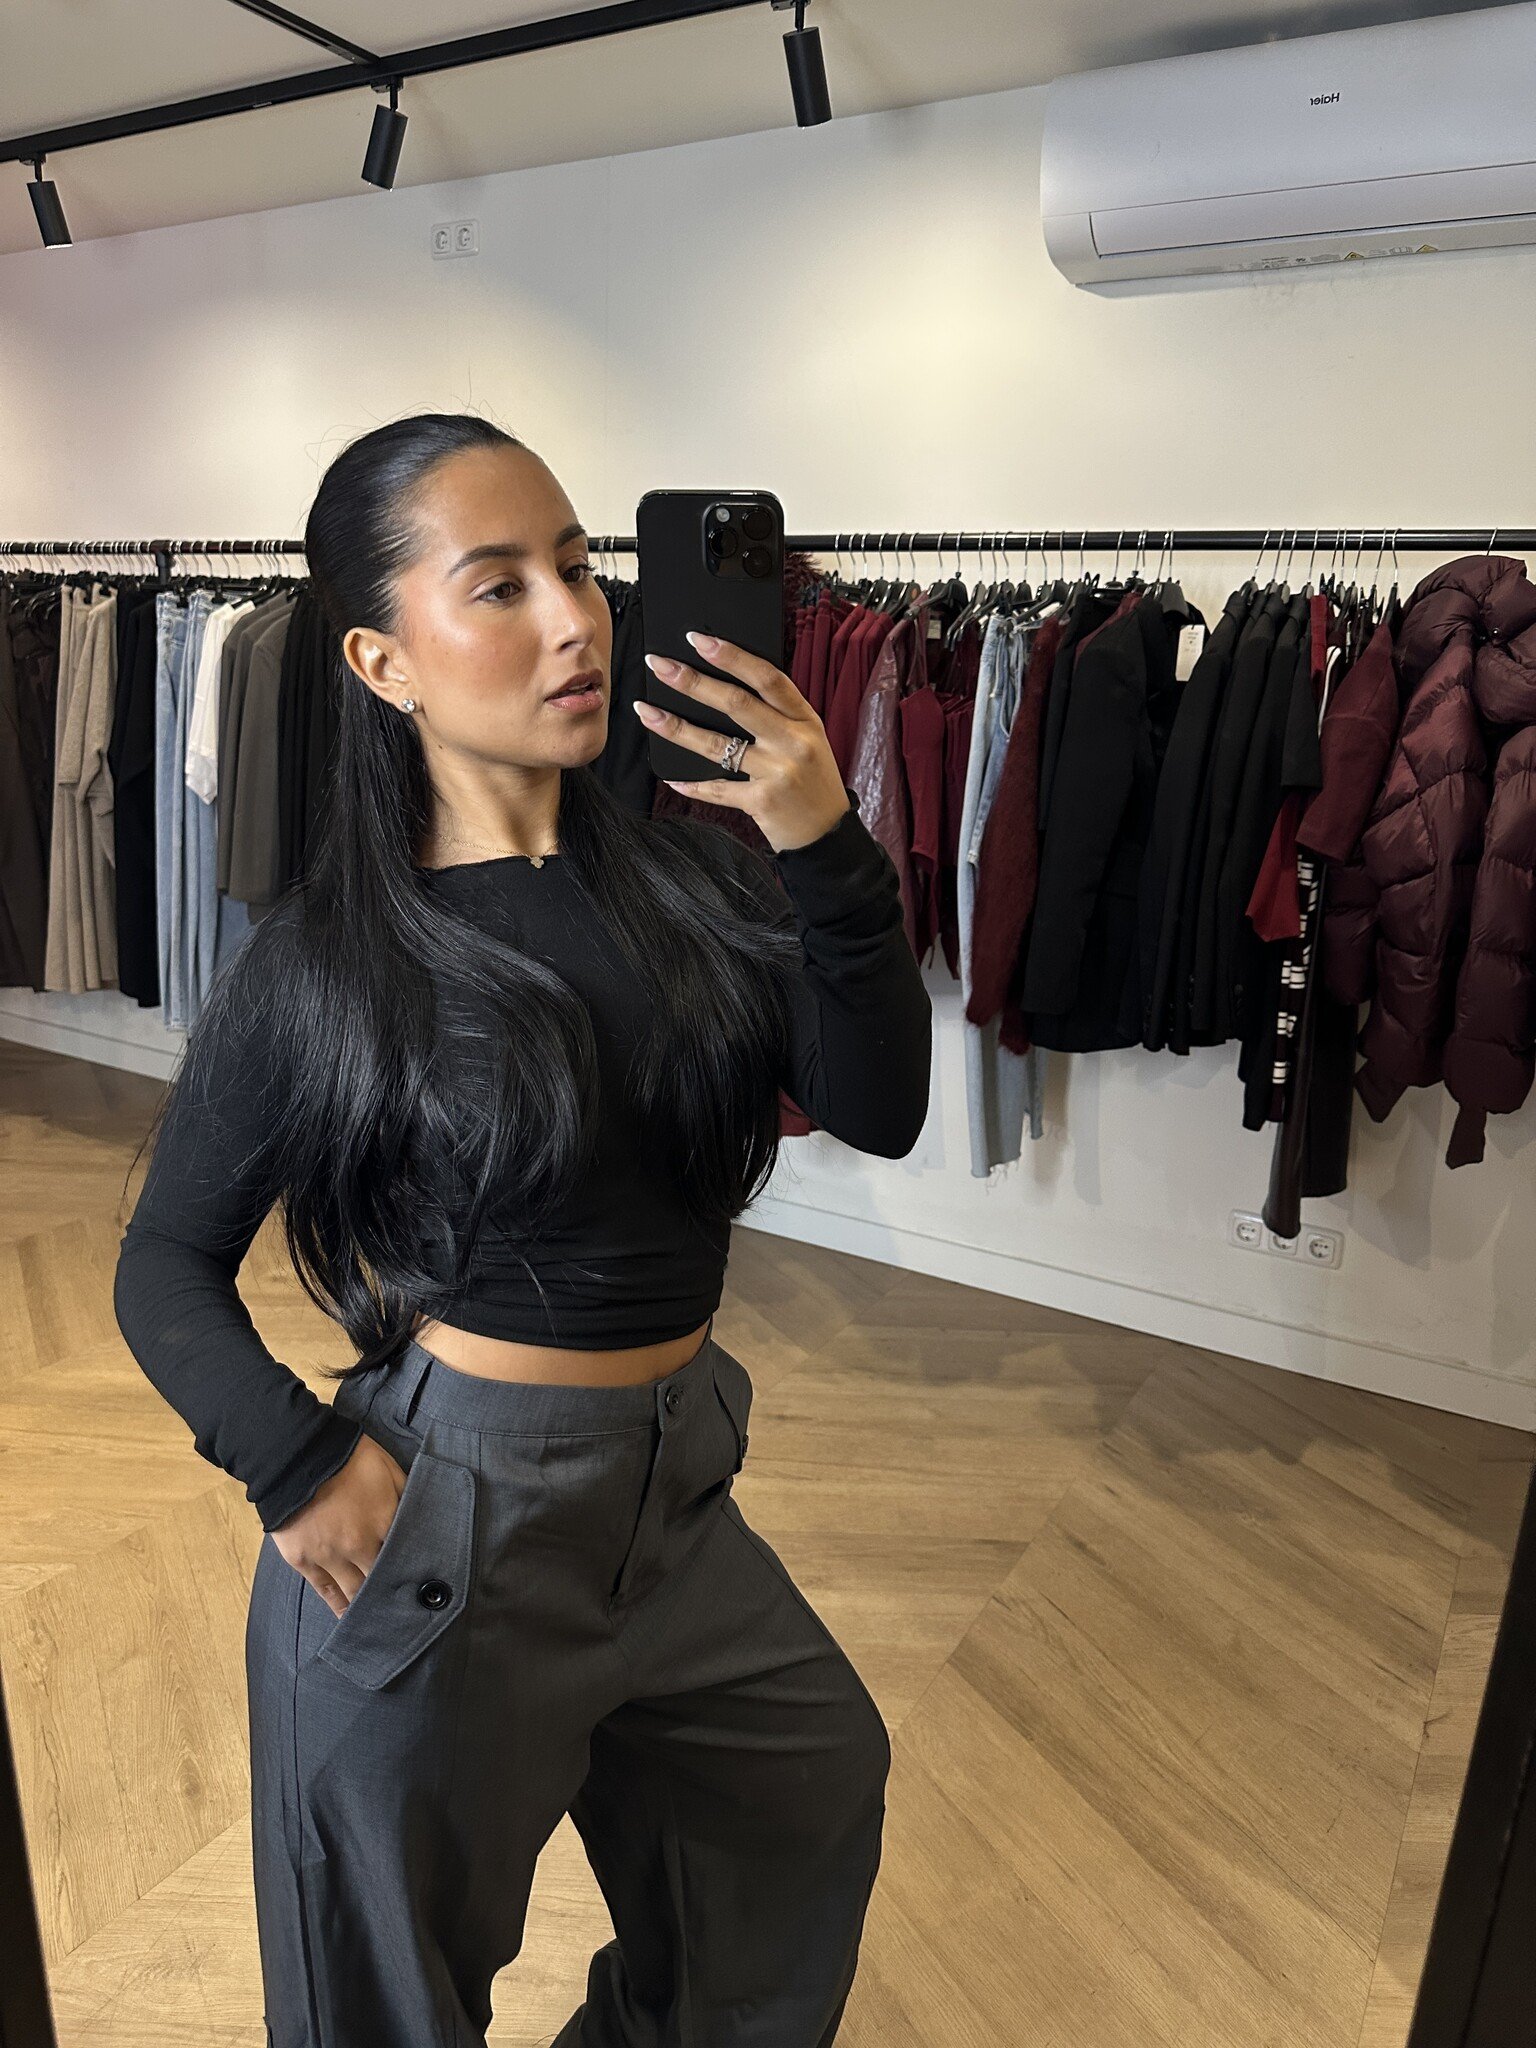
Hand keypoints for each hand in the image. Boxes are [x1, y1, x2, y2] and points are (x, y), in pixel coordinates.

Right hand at [270, 1432, 407, 1619]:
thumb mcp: (389, 1469)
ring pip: (352, 1593)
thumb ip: (406, 1498)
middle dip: (393, 1598)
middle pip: (380, 1581)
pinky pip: (324, 1591)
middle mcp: (359, 1546)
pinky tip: (348, 1620)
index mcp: (384, 1522)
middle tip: (408, 1619)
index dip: (415, 1575)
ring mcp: (328, 1555)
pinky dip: (337, 1606)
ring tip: (380, 1628)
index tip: (426, 1592)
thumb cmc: (349, 1457)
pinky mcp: (303, 1560)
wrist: (297, 1454)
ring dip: (366, 1610)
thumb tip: (422, 1518)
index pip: (405, 1559)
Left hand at [637, 631, 851, 853]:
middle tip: (660, 665)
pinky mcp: (762, 802)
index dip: (732, 656)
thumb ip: (777, 716)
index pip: (767, 678)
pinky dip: (691, 784)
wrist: (828, 834)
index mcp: (805, 719)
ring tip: (647, 712)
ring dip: (677, 727)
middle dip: (693, 681)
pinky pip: (717, 788)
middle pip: (736, 704)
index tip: (699, 640)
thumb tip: (724, 686)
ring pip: (717, 745)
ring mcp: (778, 773)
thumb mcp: (809, 740)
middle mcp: (794, 742)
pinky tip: (670, 777)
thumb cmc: (813, 781)